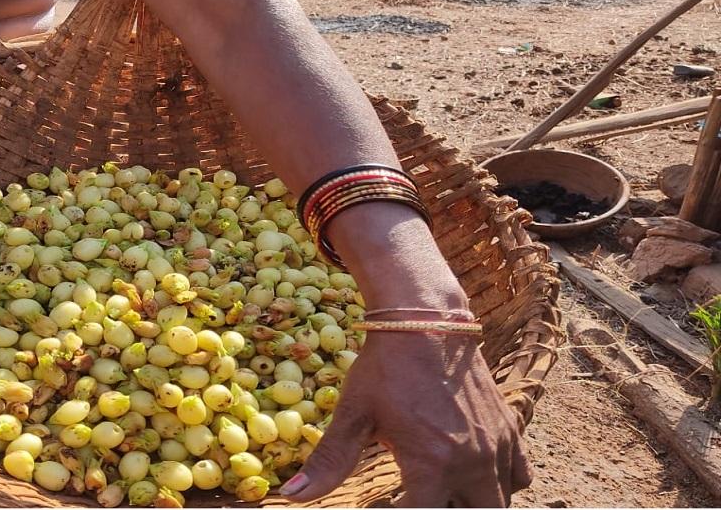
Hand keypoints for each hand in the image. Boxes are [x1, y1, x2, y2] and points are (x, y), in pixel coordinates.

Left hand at [281, 328, 531, 505]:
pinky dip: (501, 484)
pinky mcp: (509, 429)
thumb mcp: (354, 413)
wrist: (427, 320)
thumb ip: (329, 461)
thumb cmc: (384, 367)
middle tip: (417, 495)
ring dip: (470, 502)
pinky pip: (519, 475)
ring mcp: (496, 446)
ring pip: (497, 502)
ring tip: (440, 490)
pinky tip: (472, 474)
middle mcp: (472, 461)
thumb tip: (293, 495)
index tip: (383, 504)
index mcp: (432, 463)